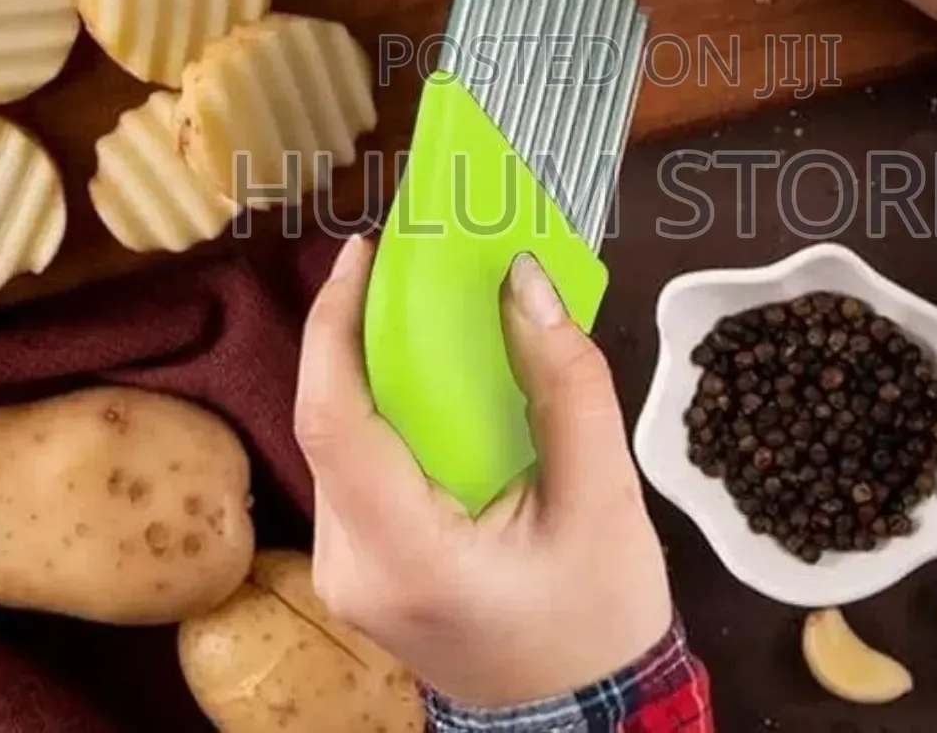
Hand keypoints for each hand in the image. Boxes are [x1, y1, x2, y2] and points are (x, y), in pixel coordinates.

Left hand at [295, 239, 672, 707]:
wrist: (582, 718)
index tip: (364, 251)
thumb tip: (523, 278)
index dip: (336, 323)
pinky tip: (430, 367)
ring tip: (422, 297)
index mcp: (404, 555)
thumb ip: (565, 381)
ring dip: (376, 364)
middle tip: (408, 258)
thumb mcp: (603, 497)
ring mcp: (347, 570)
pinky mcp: (362, 564)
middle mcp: (350, 564)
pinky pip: (361, 463)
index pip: (334, 419)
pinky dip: (390, 406)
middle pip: (332, 420)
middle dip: (363, 328)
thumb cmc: (596, 618)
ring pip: (343, 439)